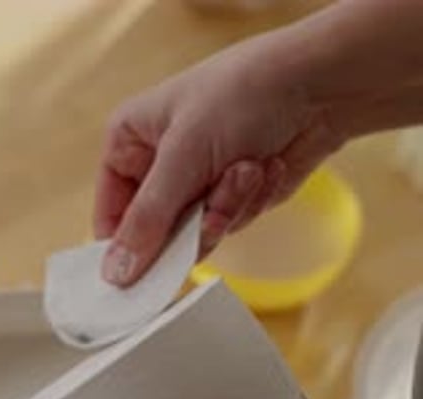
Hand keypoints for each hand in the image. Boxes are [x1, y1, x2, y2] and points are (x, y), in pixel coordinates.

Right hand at [95, 0, 422, 287]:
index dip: (123, 250)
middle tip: (214, 200)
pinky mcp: (230, 200)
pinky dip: (249, 202)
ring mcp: (196, 186)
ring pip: (196, 237)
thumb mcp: (183, 157)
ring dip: (228, 207)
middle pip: (156, 236)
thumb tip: (115, 274)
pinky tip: (264, 168)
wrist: (317, 88)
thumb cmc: (241, 97)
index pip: (110, 216)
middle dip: (193, 220)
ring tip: (247, 167)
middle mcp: (158, 167)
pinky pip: (228, 228)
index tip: (138, 279)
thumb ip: (148, 221)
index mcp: (129, 143)